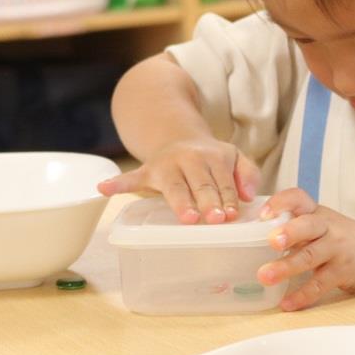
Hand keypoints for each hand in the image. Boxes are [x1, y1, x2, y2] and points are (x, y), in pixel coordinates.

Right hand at [96, 137, 259, 223]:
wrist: (178, 136)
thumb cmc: (210, 158)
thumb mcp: (233, 157)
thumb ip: (248, 173)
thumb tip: (250, 195)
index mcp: (214, 156)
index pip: (223, 181)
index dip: (228, 198)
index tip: (231, 215)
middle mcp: (190, 158)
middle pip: (201, 184)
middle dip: (209, 201)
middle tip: (215, 219)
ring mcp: (166, 165)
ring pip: (174, 187)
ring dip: (181, 202)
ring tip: (188, 217)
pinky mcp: (146, 171)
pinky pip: (130, 178)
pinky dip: (117, 184)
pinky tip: (104, 189)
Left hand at [256, 188, 354, 310]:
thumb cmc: (344, 240)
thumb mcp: (323, 226)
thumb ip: (295, 228)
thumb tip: (253, 237)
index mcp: (317, 213)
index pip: (299, 198)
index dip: (281, 202)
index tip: (263, 213)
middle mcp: (327, 228)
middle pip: (308, 225)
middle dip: (289, 232)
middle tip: (270, 241)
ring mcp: (337, 250)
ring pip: (311, 256)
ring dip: (287, 267)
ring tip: (265, 276)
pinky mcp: (343, 272)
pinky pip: (321, 284)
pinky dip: (303, 295)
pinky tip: (287, 304)